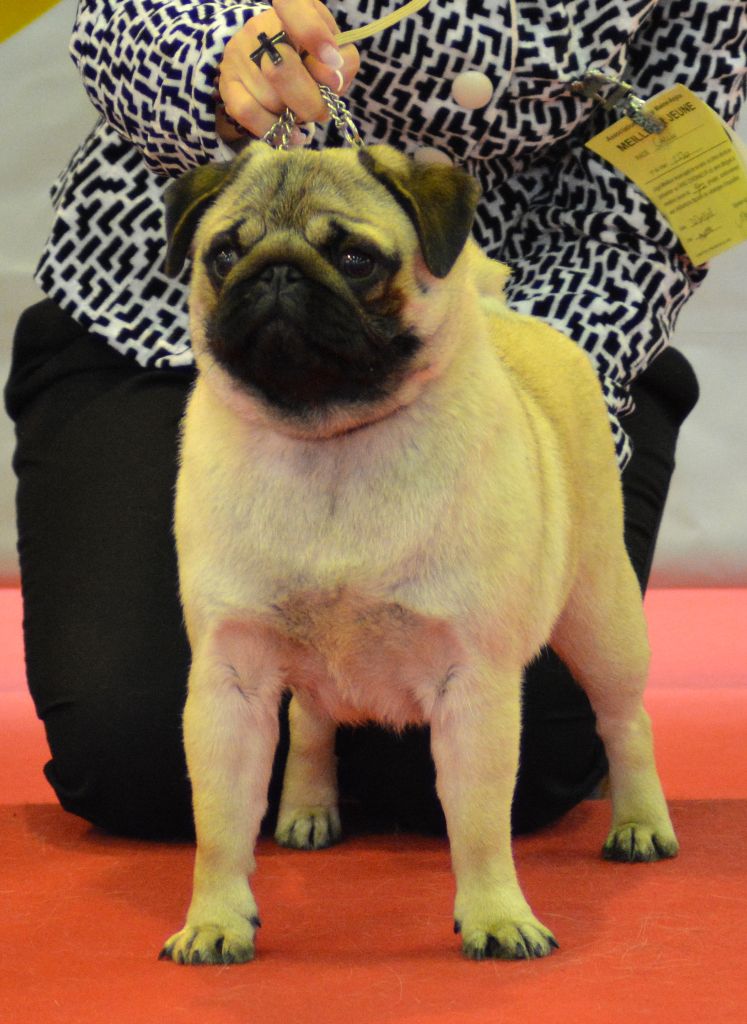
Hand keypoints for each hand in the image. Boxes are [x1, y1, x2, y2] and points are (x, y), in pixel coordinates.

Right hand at [216, 0, 359, 141]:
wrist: (269, 64)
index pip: (293, 7)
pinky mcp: (228, 84)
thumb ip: (343, 61)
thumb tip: (333, 80)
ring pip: (271, 99)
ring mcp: (240, 55)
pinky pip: (249, 114)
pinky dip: (275, 130)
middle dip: (311, 100)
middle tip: (321, 108)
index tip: (332, 59)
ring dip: (294, 115)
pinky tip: (293, 134)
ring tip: (300, 110)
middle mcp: (259, 27)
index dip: (312, 33)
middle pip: (283, 68)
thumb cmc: (311, 59)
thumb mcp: (334, 51)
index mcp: (291, 11)